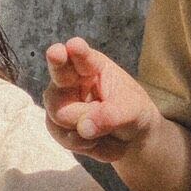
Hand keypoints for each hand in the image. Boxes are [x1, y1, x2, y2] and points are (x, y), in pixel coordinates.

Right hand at [43, 36, 160, 161]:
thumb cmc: (133, 113)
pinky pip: (64, 138)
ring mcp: (60, 103)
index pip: (82, 58)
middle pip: (58, 79)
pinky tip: (98, 141)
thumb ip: (110, 116)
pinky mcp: (57, 126)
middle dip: (59, 70)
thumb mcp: (132, 111)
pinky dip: (85, 145)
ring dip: (86, 128)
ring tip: (107, 130)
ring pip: (61, 116)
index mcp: (92, 66)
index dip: (76, 52)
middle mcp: (71, 81)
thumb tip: (83, 129)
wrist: (132, 139)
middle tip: (57, 54)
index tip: (74, 45)